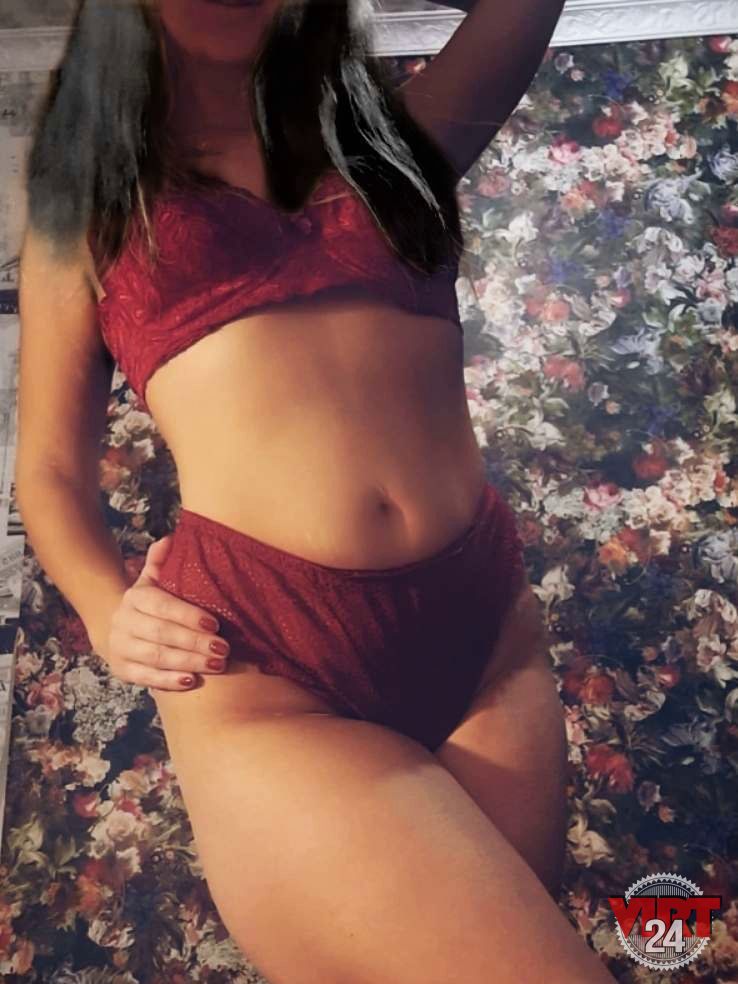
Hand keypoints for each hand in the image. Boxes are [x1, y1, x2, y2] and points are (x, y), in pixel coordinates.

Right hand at [99, 535, 229, 691]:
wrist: (116, 631)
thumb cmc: (150, 604)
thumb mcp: (153, 581)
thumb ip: (161, 562)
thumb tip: (170, 538)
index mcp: (135, 596)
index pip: (161, 605)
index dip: (188, 615)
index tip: (215, 624)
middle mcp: (123, 621)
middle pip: (161, 633)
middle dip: (194, 642)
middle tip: (224, 649)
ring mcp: (120, 647)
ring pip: (155, 656)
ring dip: (188, 662)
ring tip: (216, 665)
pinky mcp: (121, 670)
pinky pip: (146, 677)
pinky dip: (169, 680)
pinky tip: (192, 681)